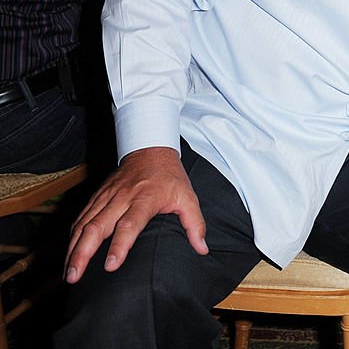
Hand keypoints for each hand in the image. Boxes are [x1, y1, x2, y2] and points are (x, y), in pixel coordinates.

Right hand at [64, 147, 206, 283]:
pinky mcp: (96, 196)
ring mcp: (106, 197)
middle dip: (83, 253)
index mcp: (145, 198)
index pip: (130, 224)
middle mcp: (122, 198)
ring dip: (73, 249)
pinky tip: (69, 254)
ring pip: (84, 224)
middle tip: (74, 277)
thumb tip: (202, 248)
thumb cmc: (170, 177)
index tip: (111, 265)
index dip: (120, 244)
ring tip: (68, 273)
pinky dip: (72, 237)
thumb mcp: (188, 197)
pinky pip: (80, 218)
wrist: (150, 150)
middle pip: (98, 227)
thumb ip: (195, 223)